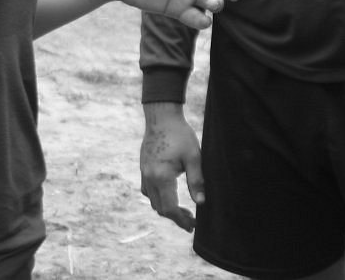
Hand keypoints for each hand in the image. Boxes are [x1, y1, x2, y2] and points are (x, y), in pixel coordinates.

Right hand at [141, 102, 203, 231]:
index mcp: (162, 177)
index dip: (181, 220)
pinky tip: (170, 196)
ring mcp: (144, 174)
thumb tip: (201, 202)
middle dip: (176, 217)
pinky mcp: (143, 169)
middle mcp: (149, 178)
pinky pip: (148, 192)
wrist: (161, 118)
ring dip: (166, 209)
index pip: (170, 208)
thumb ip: (196, 180)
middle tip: (192, 222)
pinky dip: (159, 199)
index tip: (194, 225)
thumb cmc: (180, 135)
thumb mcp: (193, 156)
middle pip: (160, 208)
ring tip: (183, 212)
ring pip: (153, 201)